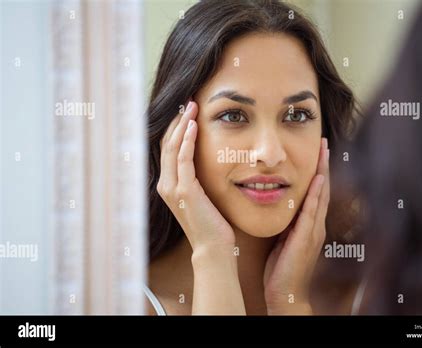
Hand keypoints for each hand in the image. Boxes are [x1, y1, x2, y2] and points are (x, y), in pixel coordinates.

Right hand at [157, 101, 235, 252]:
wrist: (213, 246)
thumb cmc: (211, 221)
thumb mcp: (201, 194)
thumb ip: (196, 177)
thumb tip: (204, 158)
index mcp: (168, 184)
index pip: (168, 149)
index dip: (175, 128)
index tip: (186, 111)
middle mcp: (165, 184)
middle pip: (166, 144)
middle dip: (176, 121)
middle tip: (188, 101)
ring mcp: (172, 188)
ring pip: (172, 147)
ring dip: (182, 125)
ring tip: (190, 106)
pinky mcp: (184, 191)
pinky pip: (183, 159)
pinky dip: (186, 140)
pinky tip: (194, 126)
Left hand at [263, 138, 329, 314]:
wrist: (286, 294)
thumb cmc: (282, 268)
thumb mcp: (283, 240)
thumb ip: (286, 223)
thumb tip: (279, 206)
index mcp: (309, 225)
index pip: (315, 192)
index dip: (317, 171)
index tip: (317, 152)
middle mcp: (315, 225)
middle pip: (322, 189)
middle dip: (324, 165)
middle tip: (323, 143)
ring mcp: (313, 231)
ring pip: (320, 196)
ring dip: (323, 173)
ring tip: (324, 152)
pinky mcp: (306, 238)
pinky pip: (312, 213)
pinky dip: (316, 196)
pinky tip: (318, 180)